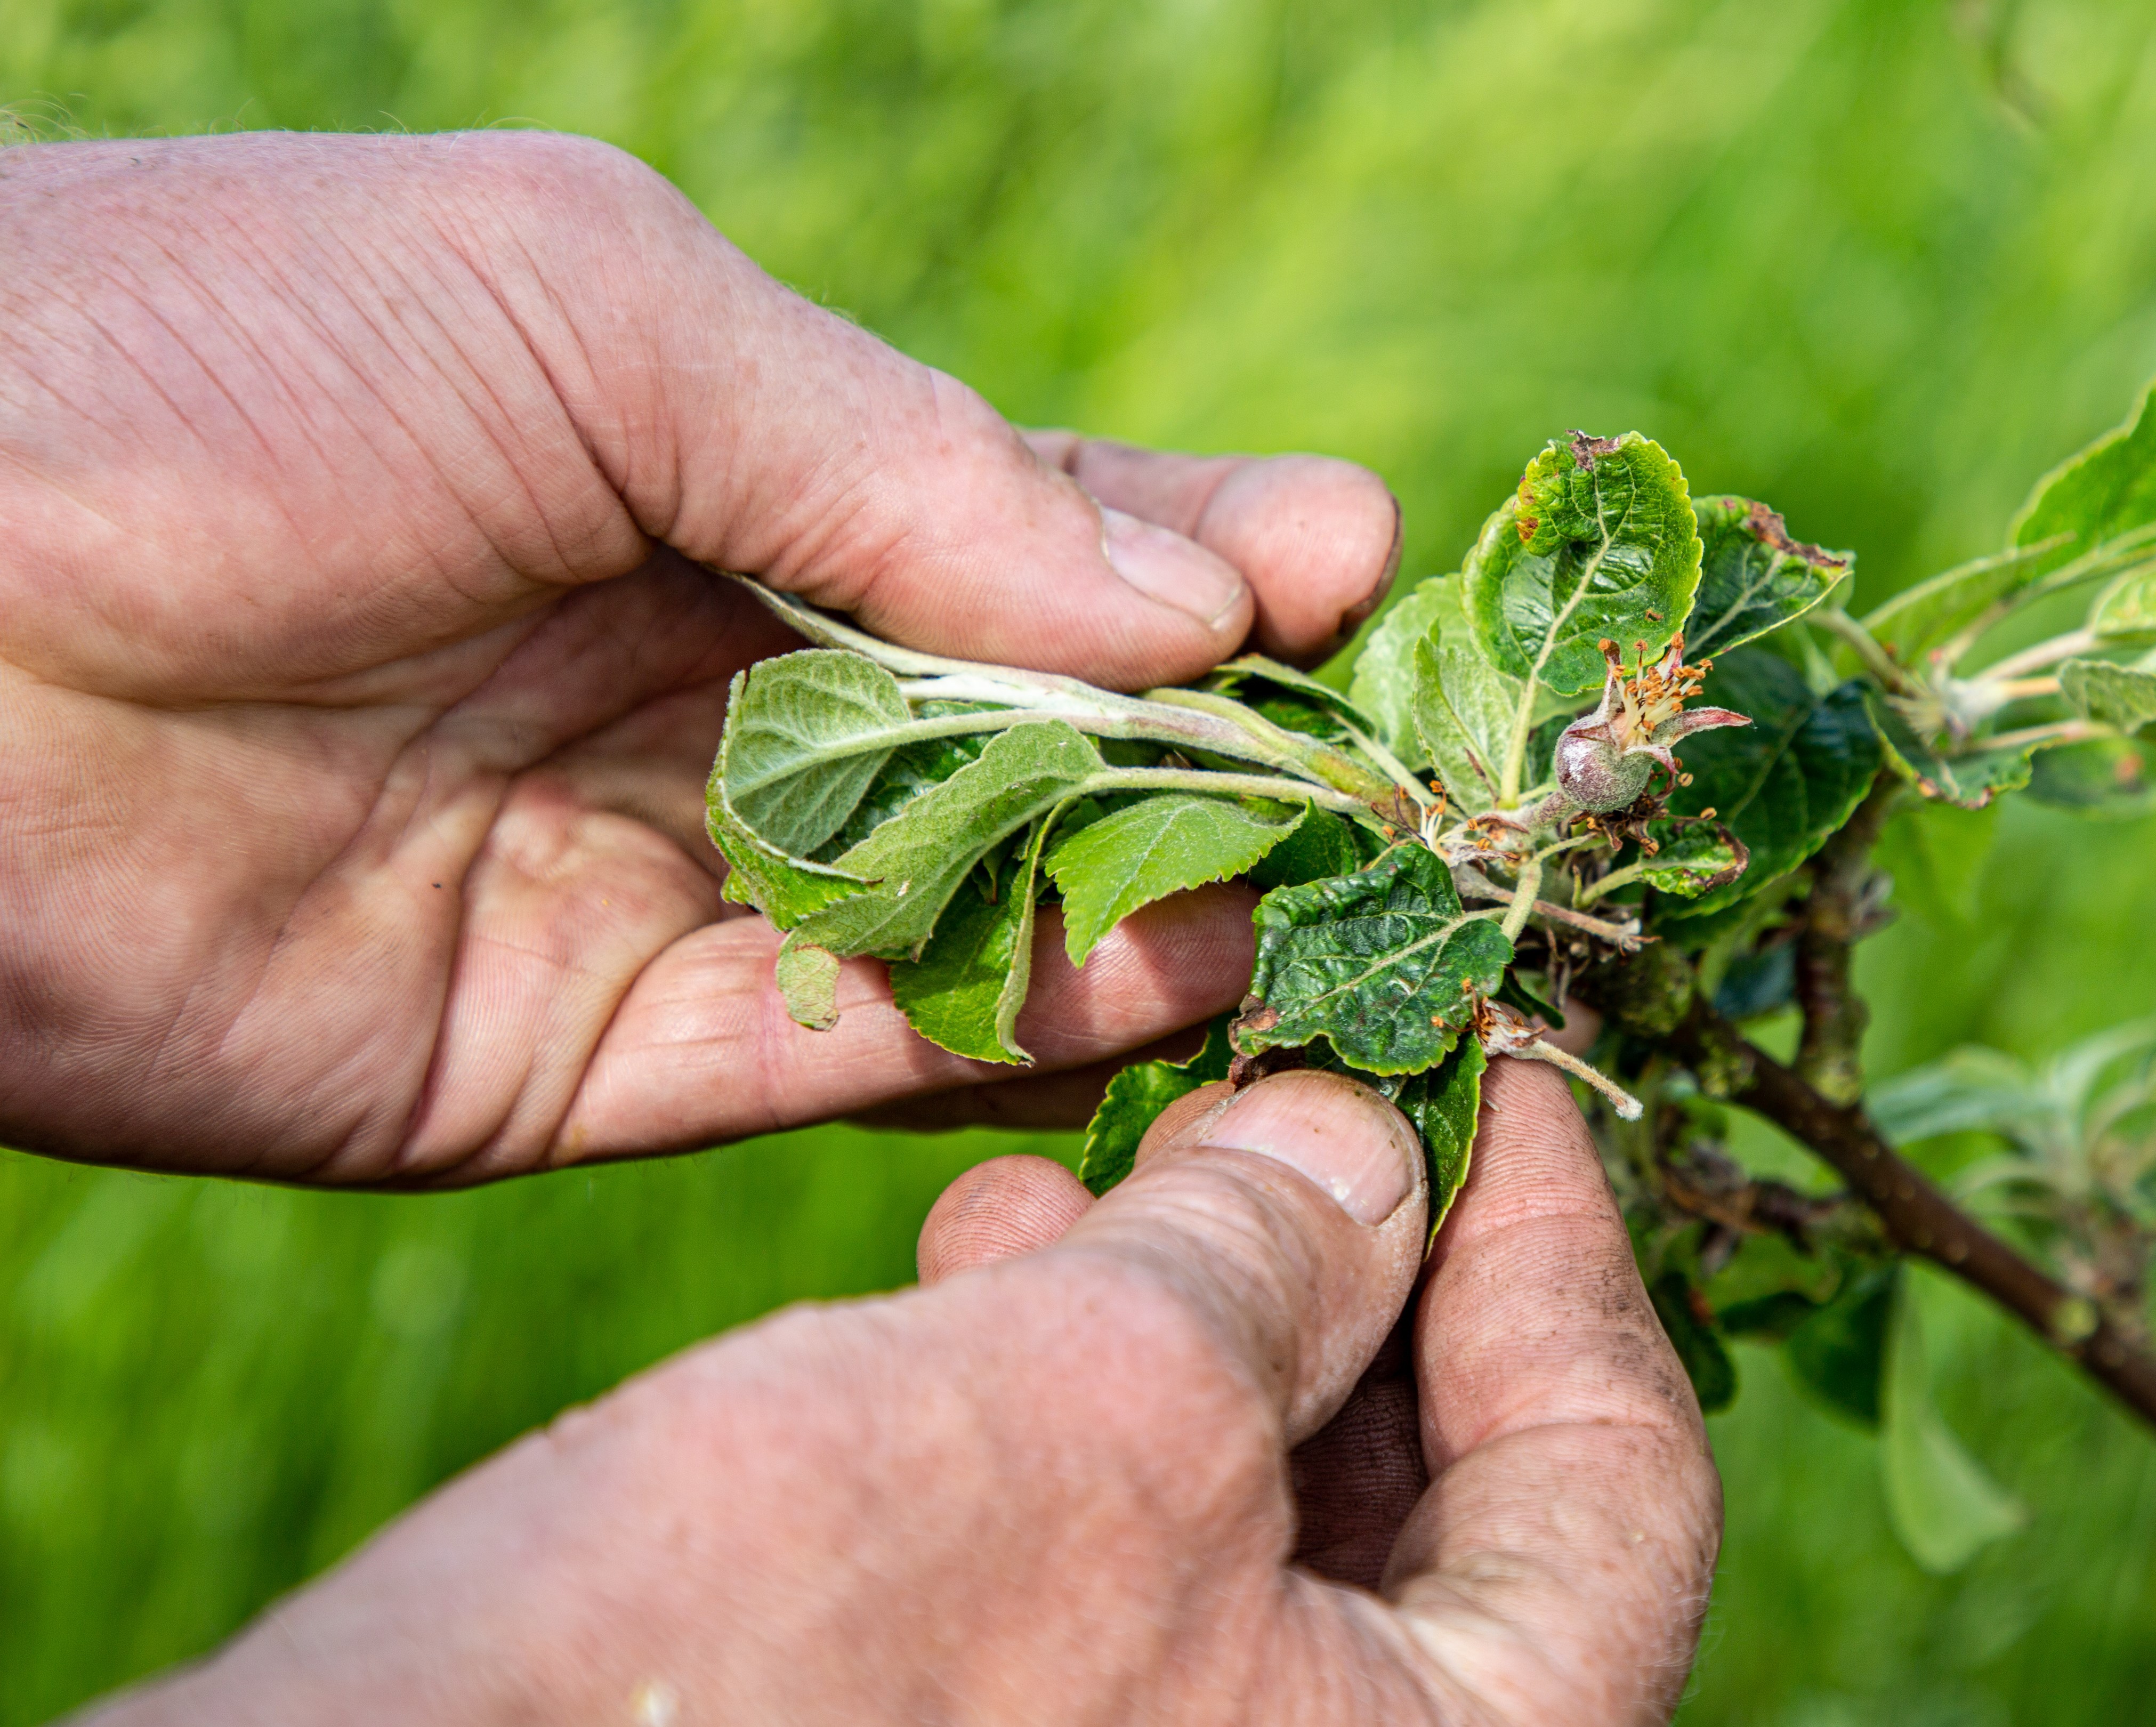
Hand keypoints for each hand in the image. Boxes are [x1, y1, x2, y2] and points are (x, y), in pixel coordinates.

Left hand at [0, 131, 1398, 1183]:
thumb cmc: (210, 359)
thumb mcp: (597, 310)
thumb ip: (907, 467)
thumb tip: (1197, 617)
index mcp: (712, 460)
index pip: (1024, 529)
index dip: (1209, 558)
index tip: (1373, 571)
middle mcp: (706, 674)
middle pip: (1029, 735)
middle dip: (1220, 745)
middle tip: (1401, 764)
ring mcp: (652, 870)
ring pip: (969, 907)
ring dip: (1154, 900)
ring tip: (1328, 887)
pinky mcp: (580, 1056)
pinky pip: (842, 1051)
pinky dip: (1006, 1024)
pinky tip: (1160, 979)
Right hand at [85, 1060, 1721, 1724]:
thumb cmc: (788, 1668)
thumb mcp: (1096, 1405)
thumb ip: (1280, 1256)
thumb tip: (1368, 1140)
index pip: (1622, 1483)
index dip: (1568, 1241)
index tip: (1491, 1057)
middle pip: (1450, 1511)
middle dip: (1355, 1271)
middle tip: (1268, 1090)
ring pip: (1262, 1538)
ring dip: (1192, 1326)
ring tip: (1053, 1180)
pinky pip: (1118, 1591)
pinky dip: (1077, 1426)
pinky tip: (970, 1290)